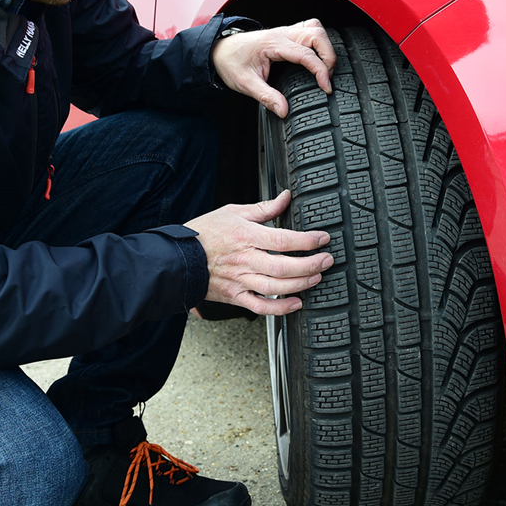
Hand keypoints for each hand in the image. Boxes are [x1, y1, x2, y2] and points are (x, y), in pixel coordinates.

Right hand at [185, 190, 332, 315]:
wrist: (178, 258)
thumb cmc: (205, 233)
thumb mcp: (234, 212)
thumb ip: (264, 208)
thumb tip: (286, 197)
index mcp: (246, 236)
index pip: (283, 239)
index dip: (307, 240)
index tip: (323, 238)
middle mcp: (245, 260)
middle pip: (284, 266)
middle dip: (311, 264)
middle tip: (327, 260)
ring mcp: (240, 280)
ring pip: (276, 288)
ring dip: (300, 284)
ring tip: (316, 277)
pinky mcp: (235, 296)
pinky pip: (260, 306)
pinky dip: (280, 308)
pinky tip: (296, 303)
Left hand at [212, 19, 335, 117]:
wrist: (218, 50)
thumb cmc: (231, 63)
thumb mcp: (245, 84)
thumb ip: (266, 97)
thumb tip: (283, 111)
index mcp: (273, 44)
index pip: (305, 54)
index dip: (321, 70)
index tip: (326, 87)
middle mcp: (281, 34)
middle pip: (317, 35)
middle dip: (328, 57)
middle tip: (327, 79)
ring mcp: (285, 31)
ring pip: (316, 29)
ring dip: (326, 47)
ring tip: (325, 69)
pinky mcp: (286, 34)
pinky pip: (309, 30)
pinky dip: (319, 42)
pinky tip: (318, 57)